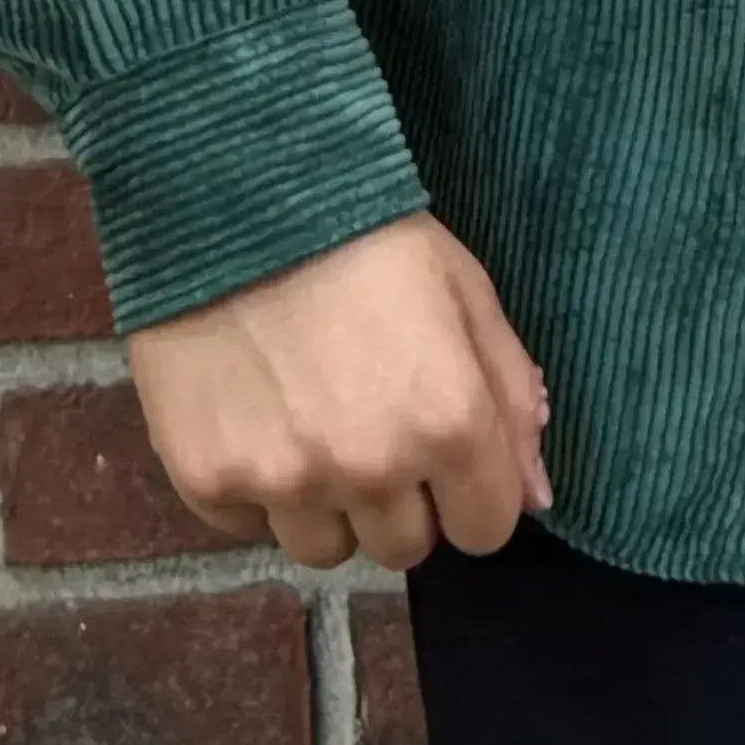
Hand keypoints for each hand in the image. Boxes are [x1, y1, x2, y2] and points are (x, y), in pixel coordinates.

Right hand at [127, 213, 550, 571]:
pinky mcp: (209, 483)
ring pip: (328, 550)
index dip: (471, 489)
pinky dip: (258, 490)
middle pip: (406, 547)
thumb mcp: (463, 288)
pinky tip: (256, 416)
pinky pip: (251, 529)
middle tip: (370, 419)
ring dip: (329, 503)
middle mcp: (371, 468)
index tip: (442, 446)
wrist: (231, 195)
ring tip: (309, 420)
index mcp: (448, 420)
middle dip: (401, 497)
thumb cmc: (363, 233)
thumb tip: (535, 495)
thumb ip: (510, 393)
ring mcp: (285, 482)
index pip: (486, 529)